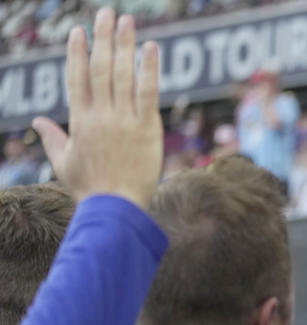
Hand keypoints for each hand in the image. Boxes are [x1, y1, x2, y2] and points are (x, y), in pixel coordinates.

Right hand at [31, 10, 161, 209]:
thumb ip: (53, 138)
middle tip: (106, 14)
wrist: (115, 207)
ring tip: (126, 21)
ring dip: (124, 45)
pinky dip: (149, 69)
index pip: (77, 78)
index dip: (77, 53)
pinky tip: (151, 48)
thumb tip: (38, 121)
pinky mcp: (147, 128)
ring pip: (123, 75)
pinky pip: (148, 92)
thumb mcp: (64, 162)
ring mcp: (124, 120)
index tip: (78, 32)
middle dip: (102, 39)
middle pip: (101, 68)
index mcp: (79, 121)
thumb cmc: (90, 188)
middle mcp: (101, 115)